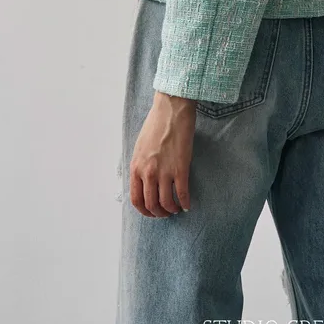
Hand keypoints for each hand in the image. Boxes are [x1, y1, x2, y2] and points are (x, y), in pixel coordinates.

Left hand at [129, 91, 196, 217]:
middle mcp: (148, 172)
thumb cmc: (156, 124)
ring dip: (172, 210)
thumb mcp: (140, 147)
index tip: (151, 212)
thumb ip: (140, 166)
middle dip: (159, 213)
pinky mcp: (180, 168)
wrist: (171, 110)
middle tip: (165, 213)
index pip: (136, 199)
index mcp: (136, 167)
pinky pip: (182, 193)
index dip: (144, 211)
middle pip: (151, 204)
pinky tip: (188, 205)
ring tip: (176, 209)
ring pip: (166, 203)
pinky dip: (186, 203)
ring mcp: (164, 171)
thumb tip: (143, 181)